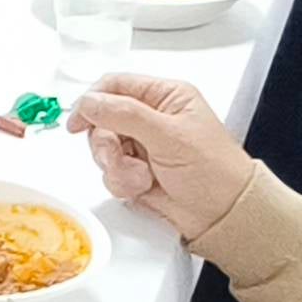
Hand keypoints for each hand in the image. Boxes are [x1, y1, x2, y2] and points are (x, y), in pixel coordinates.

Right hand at [64, 73, 257, 242]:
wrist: (224, 216)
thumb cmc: (214, 171)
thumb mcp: (168, 135)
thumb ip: (125, 114)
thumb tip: (89, 102)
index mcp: (165, 96)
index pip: (116, 85)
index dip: (92, 101)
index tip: (78, 121)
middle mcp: (152, 118)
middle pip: (103, 120)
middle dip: (107, 143)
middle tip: (118, 156)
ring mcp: (144, 146)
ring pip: (104, 149)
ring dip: (116, 166)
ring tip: (141, 176)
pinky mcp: (137, 172)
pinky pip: (111, 173)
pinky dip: (122, 182)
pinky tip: (144, 186)